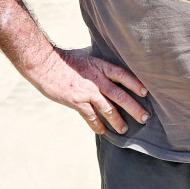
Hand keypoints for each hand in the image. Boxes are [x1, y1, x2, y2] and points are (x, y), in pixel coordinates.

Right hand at [34, 47, 149, 133]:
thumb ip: (97, 66)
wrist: (44, 64)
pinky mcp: (77, 102)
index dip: (135, 84)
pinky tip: (102, 131)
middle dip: (134, 108)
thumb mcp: (85, 57)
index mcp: (100, 66)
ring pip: (108, 109)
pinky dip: (97, 125)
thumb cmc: (63, 59)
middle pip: (120, 95)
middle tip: (144, 118)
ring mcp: (87, 92)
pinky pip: (90, 116)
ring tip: (125, 129)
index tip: (146, 93)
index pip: (123, 75)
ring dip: (118, 120)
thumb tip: (106, 70)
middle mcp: (97, 80)